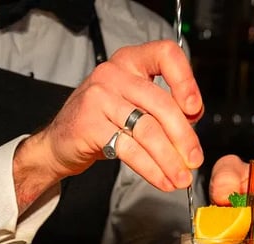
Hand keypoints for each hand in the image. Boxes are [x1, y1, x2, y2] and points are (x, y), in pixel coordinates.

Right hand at [12, 40, 204, 211]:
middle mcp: (113, 74)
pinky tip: (161, 179)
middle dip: (183, 136)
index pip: (165, 55)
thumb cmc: (99, 122)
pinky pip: (129, 149)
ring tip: (180, 177)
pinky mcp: (90, 125)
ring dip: (168, 159)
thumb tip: (193, 119)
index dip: (185, 80)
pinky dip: (150, 169)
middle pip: (160, 103)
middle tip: (194, 159)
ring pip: (147, 130)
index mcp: (129, 62)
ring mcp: (99, 98)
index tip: (195, 109)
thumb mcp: (132, 105)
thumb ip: (161, 106)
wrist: (59, 143)